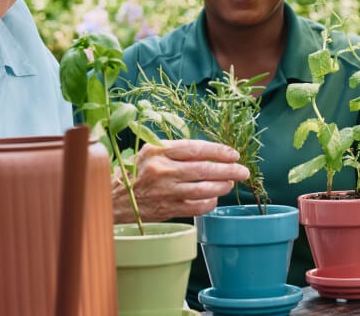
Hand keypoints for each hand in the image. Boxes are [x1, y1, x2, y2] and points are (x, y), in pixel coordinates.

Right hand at [112, 139, 249, 223]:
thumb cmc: (136, 171)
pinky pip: (197, 207)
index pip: (194, 148)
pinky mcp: (167, 209)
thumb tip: (209, 151)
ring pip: (203, 189)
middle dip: (228, 170)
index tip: (233, 153)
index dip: (217, 151)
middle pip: (203, 169)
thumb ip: (175, 149)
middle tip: (243, 170)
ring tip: (231, 183)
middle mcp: (161, 170)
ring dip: (222, 186)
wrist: (116, 198)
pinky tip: (214, 197)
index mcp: (157, 151)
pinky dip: (210, 202)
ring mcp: (165, 192)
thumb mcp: (150, 151)